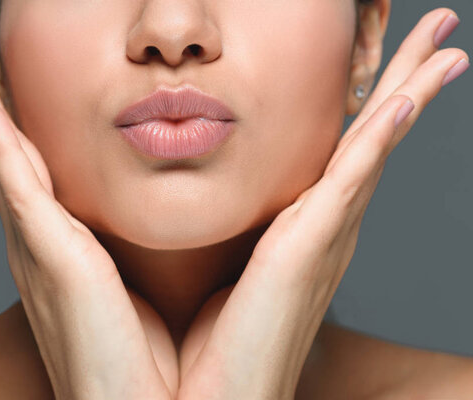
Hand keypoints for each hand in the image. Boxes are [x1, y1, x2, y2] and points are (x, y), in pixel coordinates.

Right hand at [0, 13, 178, 399]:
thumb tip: (160, 209)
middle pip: (1, 141)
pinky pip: (14, 184)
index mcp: (64, 239)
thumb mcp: (144, 278)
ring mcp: (39, 245)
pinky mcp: (50, 258)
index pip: (31, 156)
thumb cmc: (151, 353)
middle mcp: (41, 236)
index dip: (8, 107)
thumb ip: (139, 238)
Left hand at [177, 7, 468, 399]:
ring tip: (443, 45)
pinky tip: (404, 99)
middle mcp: (323, 231)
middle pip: (371, 141)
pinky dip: (381, 137)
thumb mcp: (209, 264)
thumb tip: (189, 194)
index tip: (383, 69)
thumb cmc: (203, 340)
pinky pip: (354, 179)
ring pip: (374, 148)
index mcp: (299, 232)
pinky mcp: (309, 249)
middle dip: (406, 84)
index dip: (368, 110)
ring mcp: (323, 238)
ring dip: (408, 92)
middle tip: (438, 36)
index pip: (340, 156)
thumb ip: (214, 225)